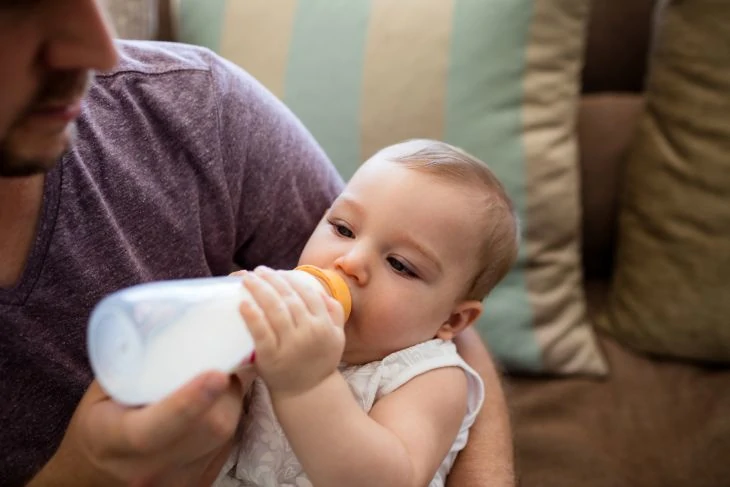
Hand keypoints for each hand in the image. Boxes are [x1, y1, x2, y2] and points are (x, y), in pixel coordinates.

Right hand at [31, 368, 255, 485]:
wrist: (93, 475)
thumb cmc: (97, 423)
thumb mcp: (101, 392)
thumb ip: (131, 362)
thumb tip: (168, 315)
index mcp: (114, 439)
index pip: (155, 427)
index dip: (190, 401)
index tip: (218, 373)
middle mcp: (146, 468)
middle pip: (206, 429)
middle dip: (225, 392)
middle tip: (223, 364)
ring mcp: (174, 481)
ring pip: (223, 438)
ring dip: (230, 404)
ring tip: (220, 382)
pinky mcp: (195, 484)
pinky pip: (225, 448)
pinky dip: (227, 422)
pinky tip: (216, 407)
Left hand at [240, 266, 344, 397]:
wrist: (308, 393)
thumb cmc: (319, 361)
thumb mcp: (336, 337)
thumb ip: (334, 313)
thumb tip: (322, 292)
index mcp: (324, 325)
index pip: (307, 293)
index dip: (291, 279)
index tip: (277, 271)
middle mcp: (309, 333)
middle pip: (289, 298)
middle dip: (272, 280)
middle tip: (258, 270)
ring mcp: (290, 345)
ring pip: (274, 310)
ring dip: (260, 290)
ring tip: (247, 278)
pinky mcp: (272, 357)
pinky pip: (260, 333)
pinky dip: (251, 316)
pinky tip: (243, 303)